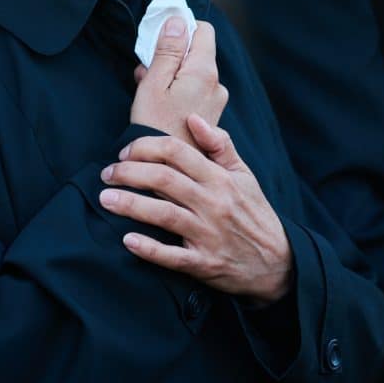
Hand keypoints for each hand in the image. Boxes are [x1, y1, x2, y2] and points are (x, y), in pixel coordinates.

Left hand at [99, 114, 292, 302]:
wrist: (277, 261)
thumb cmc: (254, 214)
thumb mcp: (244, 175)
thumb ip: (219, 145)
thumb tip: (193, 118)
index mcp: (221, 179)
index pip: (176, 152)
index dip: (145, 148)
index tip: (125, 153)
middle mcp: (214, 203)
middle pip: (164, 180)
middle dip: (129, 173)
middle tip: (106, 173)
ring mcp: (208, 235)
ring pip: (164, 215)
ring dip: (130, 205)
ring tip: (105, 199)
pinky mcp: (204, 263)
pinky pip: (172, 256)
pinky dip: (149, 249)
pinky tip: (127, 240)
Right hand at [130, 18, 228, 145]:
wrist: (166, 169)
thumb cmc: (154, 126)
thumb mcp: (154, 83)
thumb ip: (168, 49)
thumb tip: (178, 21)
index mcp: (204, 72)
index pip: (203, 31)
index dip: (182, 29)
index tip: (161, 39)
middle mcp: (216, 85)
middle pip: (196, 52)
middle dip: (171, 55)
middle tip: (147, 69)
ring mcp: (215, 102)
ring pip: (192, 73)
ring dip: (170, 74)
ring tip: (148, 89)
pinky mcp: (209, 115)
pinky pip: (194, 91)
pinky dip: (176, 90)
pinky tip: (158, 102)